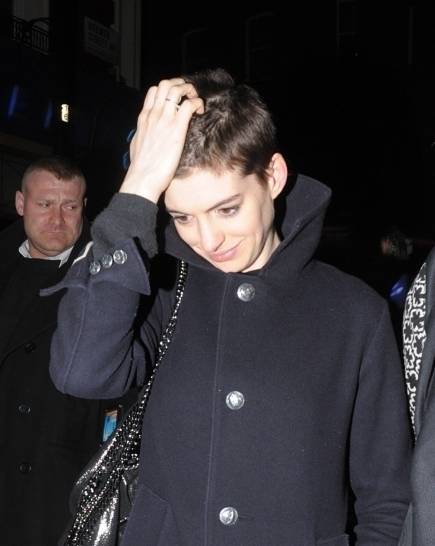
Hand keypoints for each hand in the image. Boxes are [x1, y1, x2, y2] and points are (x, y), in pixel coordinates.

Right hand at [120, 78, 203, 202]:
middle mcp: (154, 114)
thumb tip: (147, 135)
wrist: (142, 178)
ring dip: (190, 91)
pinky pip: (189, 105)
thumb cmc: (140, 167)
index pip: (154, 91)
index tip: (177, 97)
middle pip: (165, 84)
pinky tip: (200, 111)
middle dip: (180, 84)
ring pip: (177, 90)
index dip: (167, 89)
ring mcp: (165, 120)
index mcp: (144, 118)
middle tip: (188, 94)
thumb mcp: (137, 144)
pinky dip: (197, 103)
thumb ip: (143, 134)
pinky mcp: (177, 129)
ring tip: (195, 100)